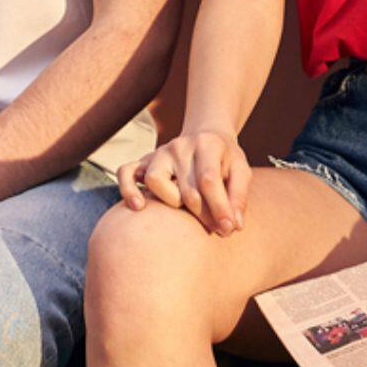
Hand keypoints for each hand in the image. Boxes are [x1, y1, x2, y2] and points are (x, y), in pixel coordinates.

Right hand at [118, 126, 251, 235]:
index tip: (229, 228)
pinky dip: (128, 189)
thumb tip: (233, 226)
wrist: (205, 137)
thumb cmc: (225, 160)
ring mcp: (159, 153)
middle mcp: (180, 147)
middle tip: (215, 229)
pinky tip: (139, 206)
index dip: (219, 208)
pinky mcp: (143, 161)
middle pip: (186, 188)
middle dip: (203, 215)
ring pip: (154, 180)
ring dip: (169, 201)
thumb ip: (239, 196)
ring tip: (183, 210)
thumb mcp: (241, 171)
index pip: (208, 180)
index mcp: (207, 145)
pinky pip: (125, 173)